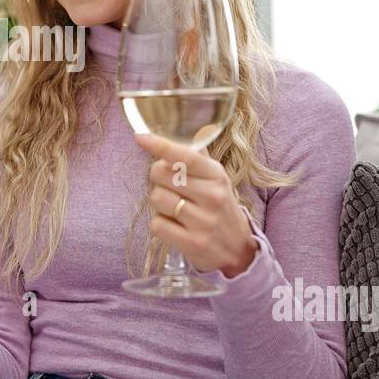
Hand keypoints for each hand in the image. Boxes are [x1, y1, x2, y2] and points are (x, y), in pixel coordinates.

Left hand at [134, 132, 258, 277]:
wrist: (237, 249)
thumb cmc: (220, 208)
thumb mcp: (217, 180)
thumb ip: (199, 157)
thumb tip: (188, 129)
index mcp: (217, 176)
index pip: (186, 156)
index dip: (161, 145)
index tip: (141, 137)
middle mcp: (212, 196)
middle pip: (161, 174)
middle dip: (158, 177)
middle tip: (171, 186)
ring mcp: (202, 221)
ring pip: (156, 198)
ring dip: (159, 202)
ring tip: (175, 208)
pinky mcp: (192, 243)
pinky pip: (157, 224)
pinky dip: (160, 224)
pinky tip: (175, 225)